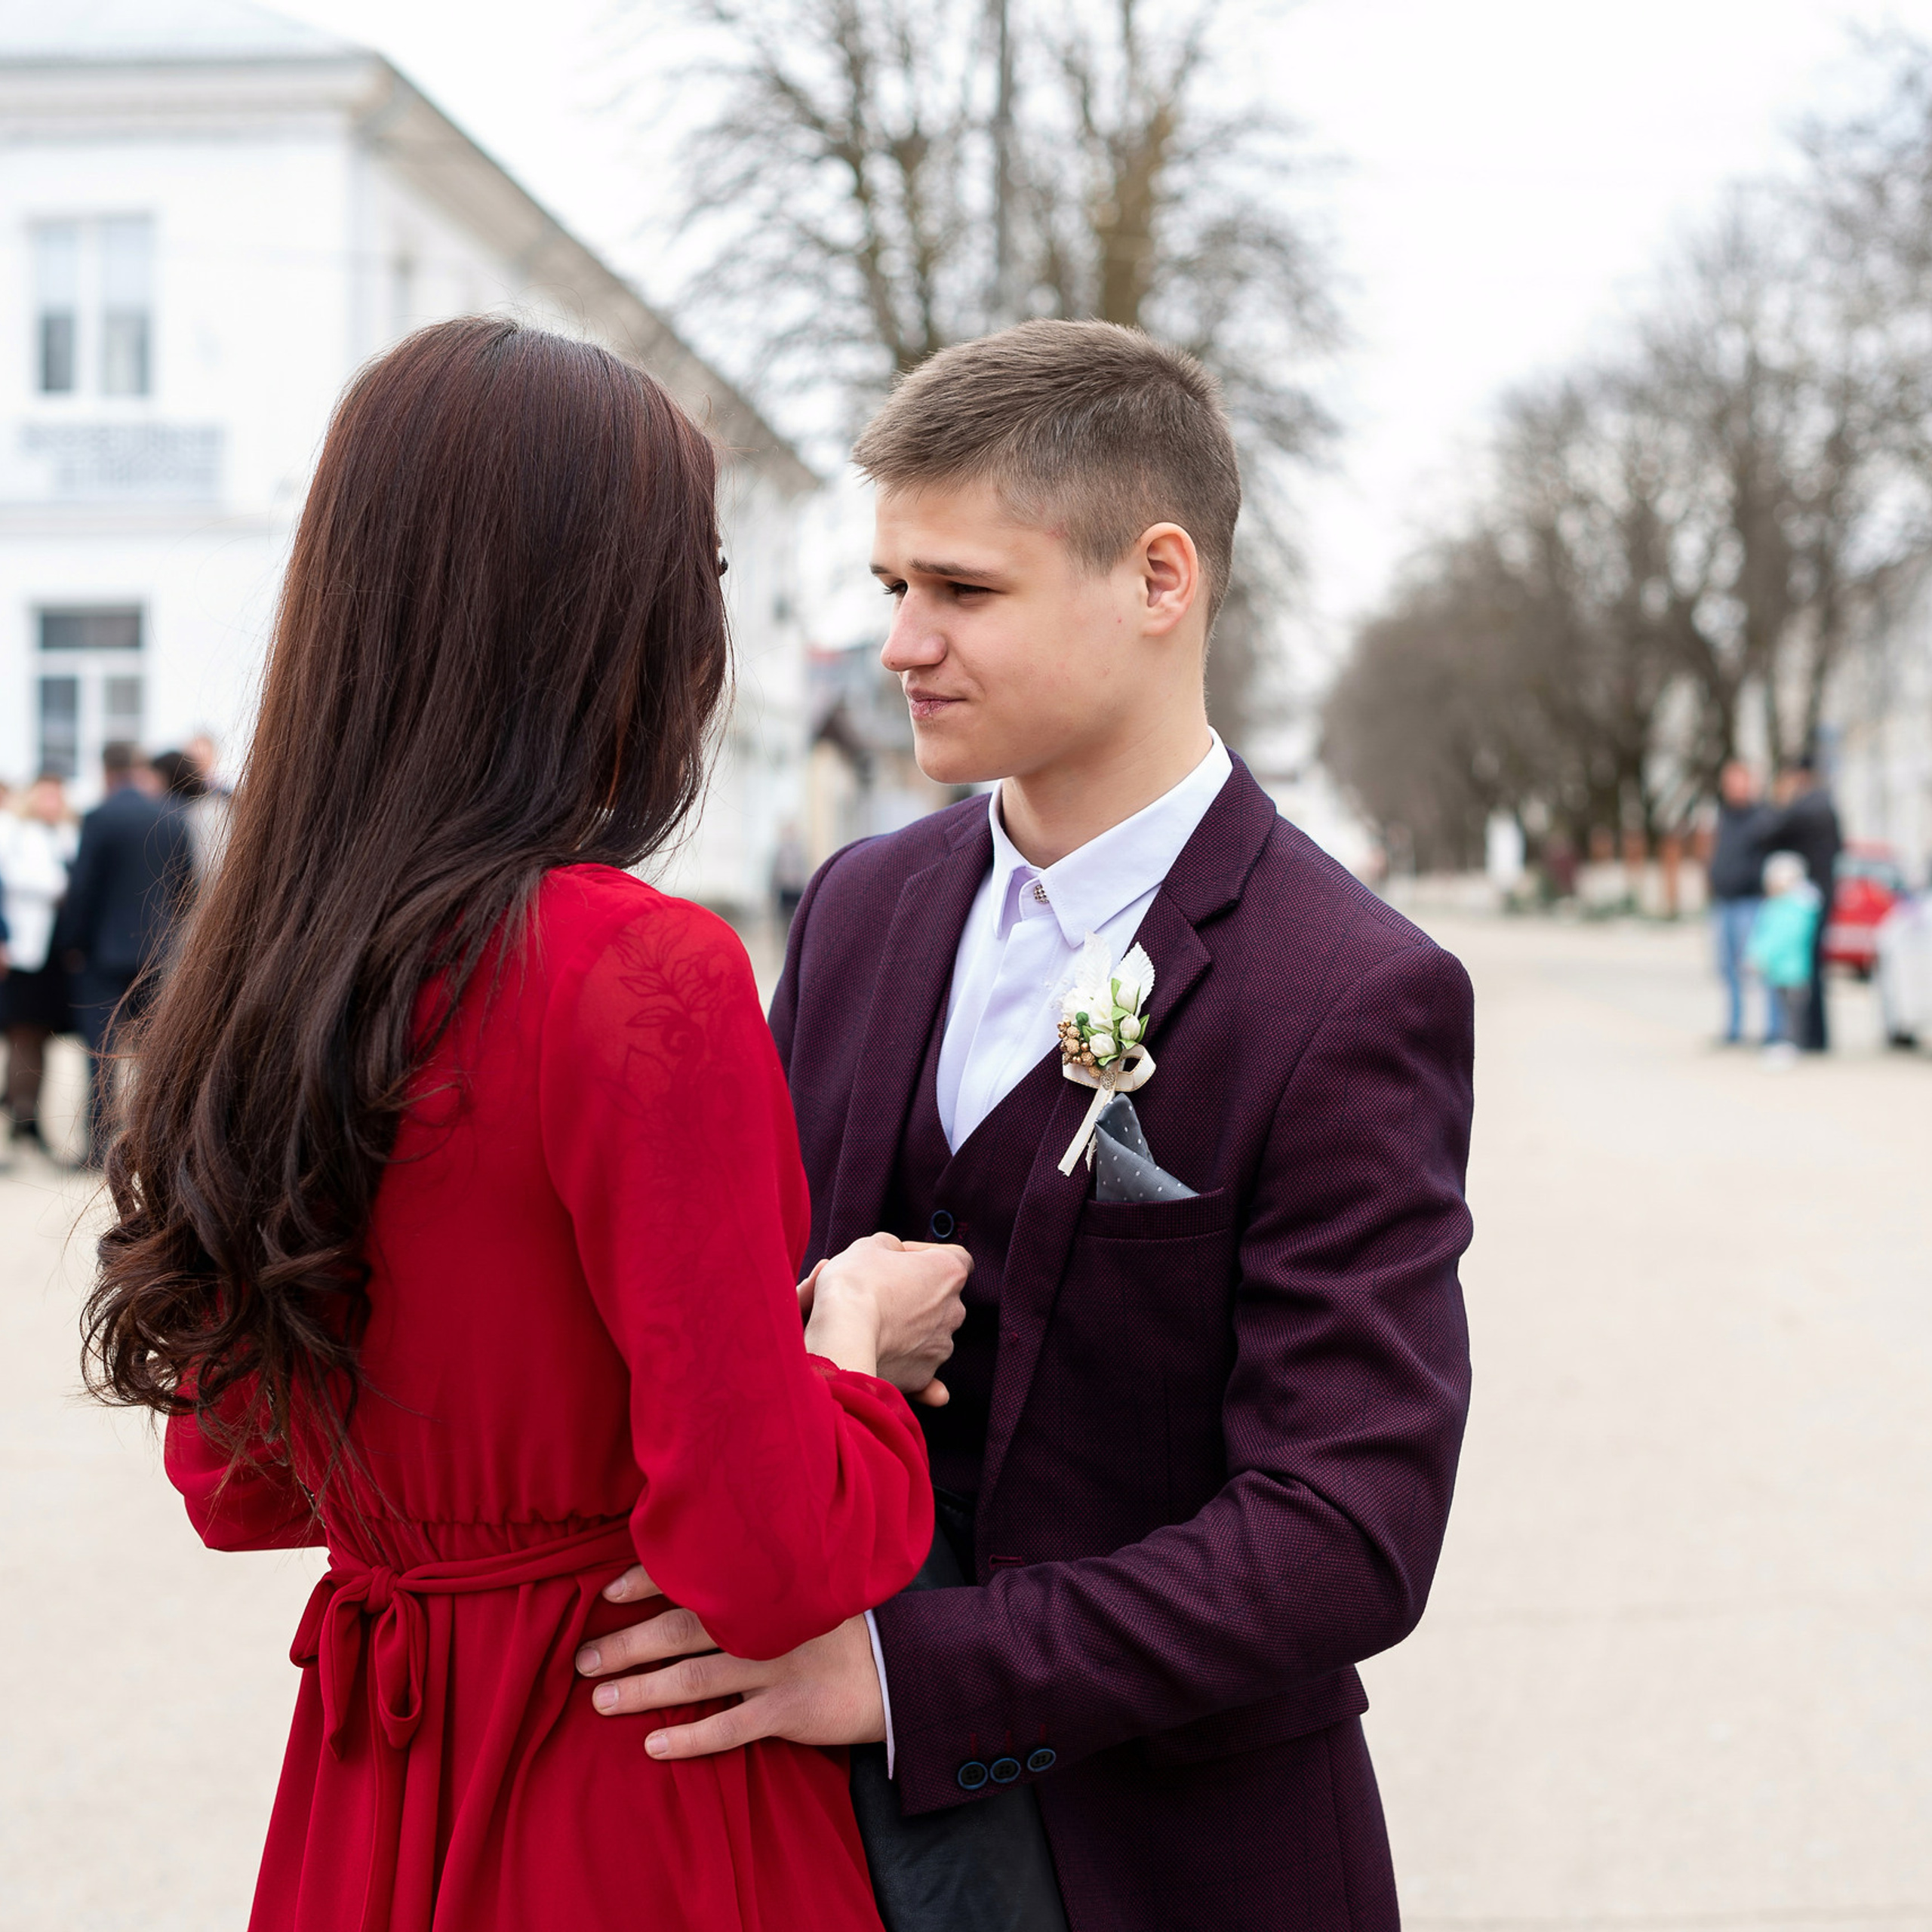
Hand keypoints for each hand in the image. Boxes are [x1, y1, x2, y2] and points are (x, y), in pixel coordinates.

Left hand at [577, 1564, 884, 1757]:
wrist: (898, 1671)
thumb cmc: (836, 1632)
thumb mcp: (802, 1591)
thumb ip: (754, 1587)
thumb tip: (689, 1578)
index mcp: (764, 1588)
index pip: (696, 1577)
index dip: (647, 1581)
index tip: (606, 1592)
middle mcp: (764, 1623)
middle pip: (682, 1629)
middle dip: (628, 1643)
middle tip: (583, 1660)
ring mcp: (776, 1666)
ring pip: (696, 1678)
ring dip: (644, 1689)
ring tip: (600, 1701)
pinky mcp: (789, 1709)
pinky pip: (730, 1726)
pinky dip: (690, 1737)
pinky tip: (654, 1744)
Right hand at [804, 1233, 968, 1404]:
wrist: (843, 1338)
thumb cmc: (856, 1286)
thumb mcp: (869, 1246)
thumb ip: (890, 1246)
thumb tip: (893, 1254)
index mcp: (948, 1272)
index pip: (956, 1257)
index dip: (927, 1255)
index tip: (900, 1258)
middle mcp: (954, 1310)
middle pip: (941, 1297)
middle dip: (915, 1293)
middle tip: (883, 1291)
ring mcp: (941, 1345)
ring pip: (929, 1332)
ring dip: (909, 1326)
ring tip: (875, 1322)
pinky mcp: (924, 1375)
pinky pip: (919, 1365)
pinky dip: (907, 1361)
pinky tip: (888, 1356)